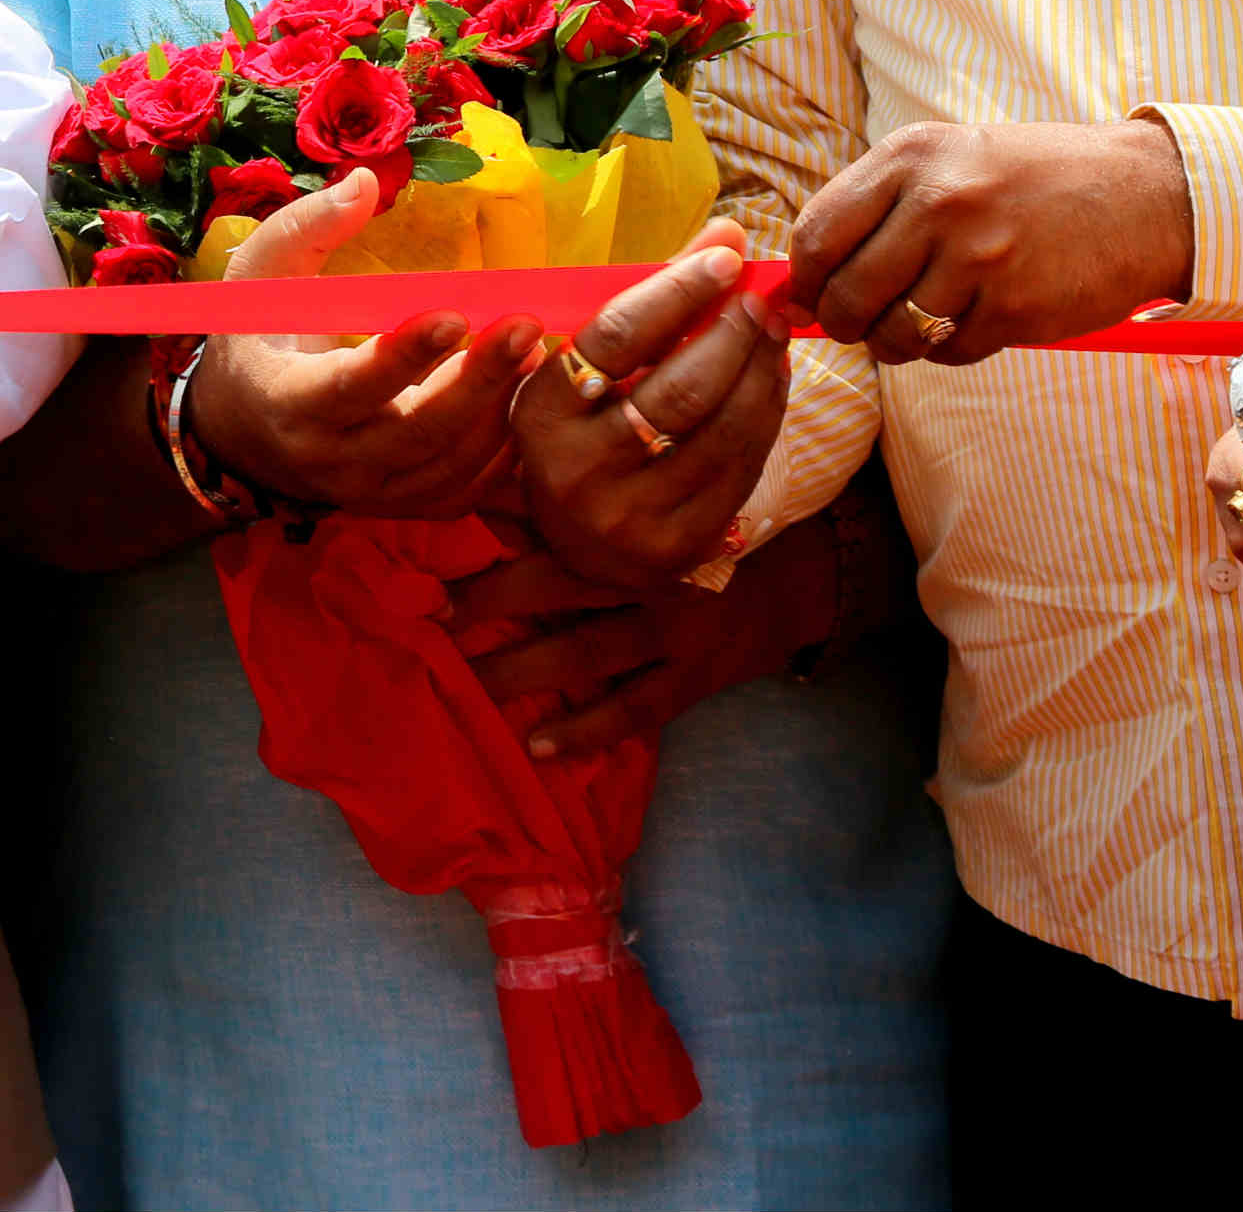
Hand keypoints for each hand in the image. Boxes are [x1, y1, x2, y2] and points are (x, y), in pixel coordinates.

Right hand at [192, 173, 534, 517]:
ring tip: (539, 353)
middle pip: (418, 431)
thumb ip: (309, 226)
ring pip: (452, 463)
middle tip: (527, 328)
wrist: (242, 434)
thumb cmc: (257, 340)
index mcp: (289, 401)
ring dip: (502, 410)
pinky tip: (530, 398)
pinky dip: (506, 448)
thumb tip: (365, 180)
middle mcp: (332, 459)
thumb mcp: (261, 275)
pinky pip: (469, 488)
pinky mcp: (408, 506)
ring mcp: (374, 491)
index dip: (404, 356)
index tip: (453, 314)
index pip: (352, 385)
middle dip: (479, 381)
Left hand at [449, 514, 835, 756]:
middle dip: (491, 602)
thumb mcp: (655, 506)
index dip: (493, 536)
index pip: (553, 526)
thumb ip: (579, 503)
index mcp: (634, 525)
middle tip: (435, 618)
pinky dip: (585, 730)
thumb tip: (488, 494)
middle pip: (557, 587)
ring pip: (585, 653)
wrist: (806, 574)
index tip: (437, 553)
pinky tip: (538, 747)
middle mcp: (649, 574)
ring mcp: (675, 631)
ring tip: (470, 684)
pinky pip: (634, 710)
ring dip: (522, 671)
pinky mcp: (695, 678)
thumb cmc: (710, 531)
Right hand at [510, 226, 788, 588]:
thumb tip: (726, 232)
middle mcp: (576, 469)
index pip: (614, 338)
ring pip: (721, 428)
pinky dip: (768, 412)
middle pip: (679, 386)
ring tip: (775, 330)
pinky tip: (773, 377)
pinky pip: (741, 467)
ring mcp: (630, 513)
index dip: (675, 291)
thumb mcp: (591, 368)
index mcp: (540, 413)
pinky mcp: (679, 543)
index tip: (723, 259)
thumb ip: (654, 296)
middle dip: (733, 332)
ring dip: (763, 369)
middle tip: (760, 297)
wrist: (581, 548)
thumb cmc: (585, 430)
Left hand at [785, 117, 1191, 361]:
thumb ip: (874, 208)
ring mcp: (980, 257)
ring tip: (916, 326)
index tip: (809, 295)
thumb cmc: (1033, 180)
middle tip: (858, 324)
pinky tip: (971, 323)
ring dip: (894, 344)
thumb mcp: (949, 160)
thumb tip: (800, 281)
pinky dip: (949, 350)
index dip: (803, 278)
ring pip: (894, 333)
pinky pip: (949, 352)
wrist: (1148, 195)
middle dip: (843, 322)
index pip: (815, 235)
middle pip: (847, 293)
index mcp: (910, 157)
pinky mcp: (1017, 307)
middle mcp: (939, 202)